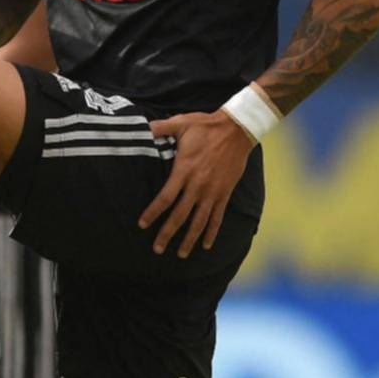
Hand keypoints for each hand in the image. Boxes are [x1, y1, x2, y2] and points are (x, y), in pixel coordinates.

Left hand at [139, 110, 255, 256]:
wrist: (237, 129)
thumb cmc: (206, 126)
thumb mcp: (180, 123)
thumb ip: (159, 128)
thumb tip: (141, 127)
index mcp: (184, 170)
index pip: (165, 198)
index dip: (153, 213)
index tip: (142, 224)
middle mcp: (197, 185)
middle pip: (180, 216)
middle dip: (167, 234)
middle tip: (157, 249)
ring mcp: (212, 191)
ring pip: (199, 221)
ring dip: (189, 239)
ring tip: (180, 254)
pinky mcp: (225, 193)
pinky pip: (217, 217)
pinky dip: (211, 232)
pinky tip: (206, 245)